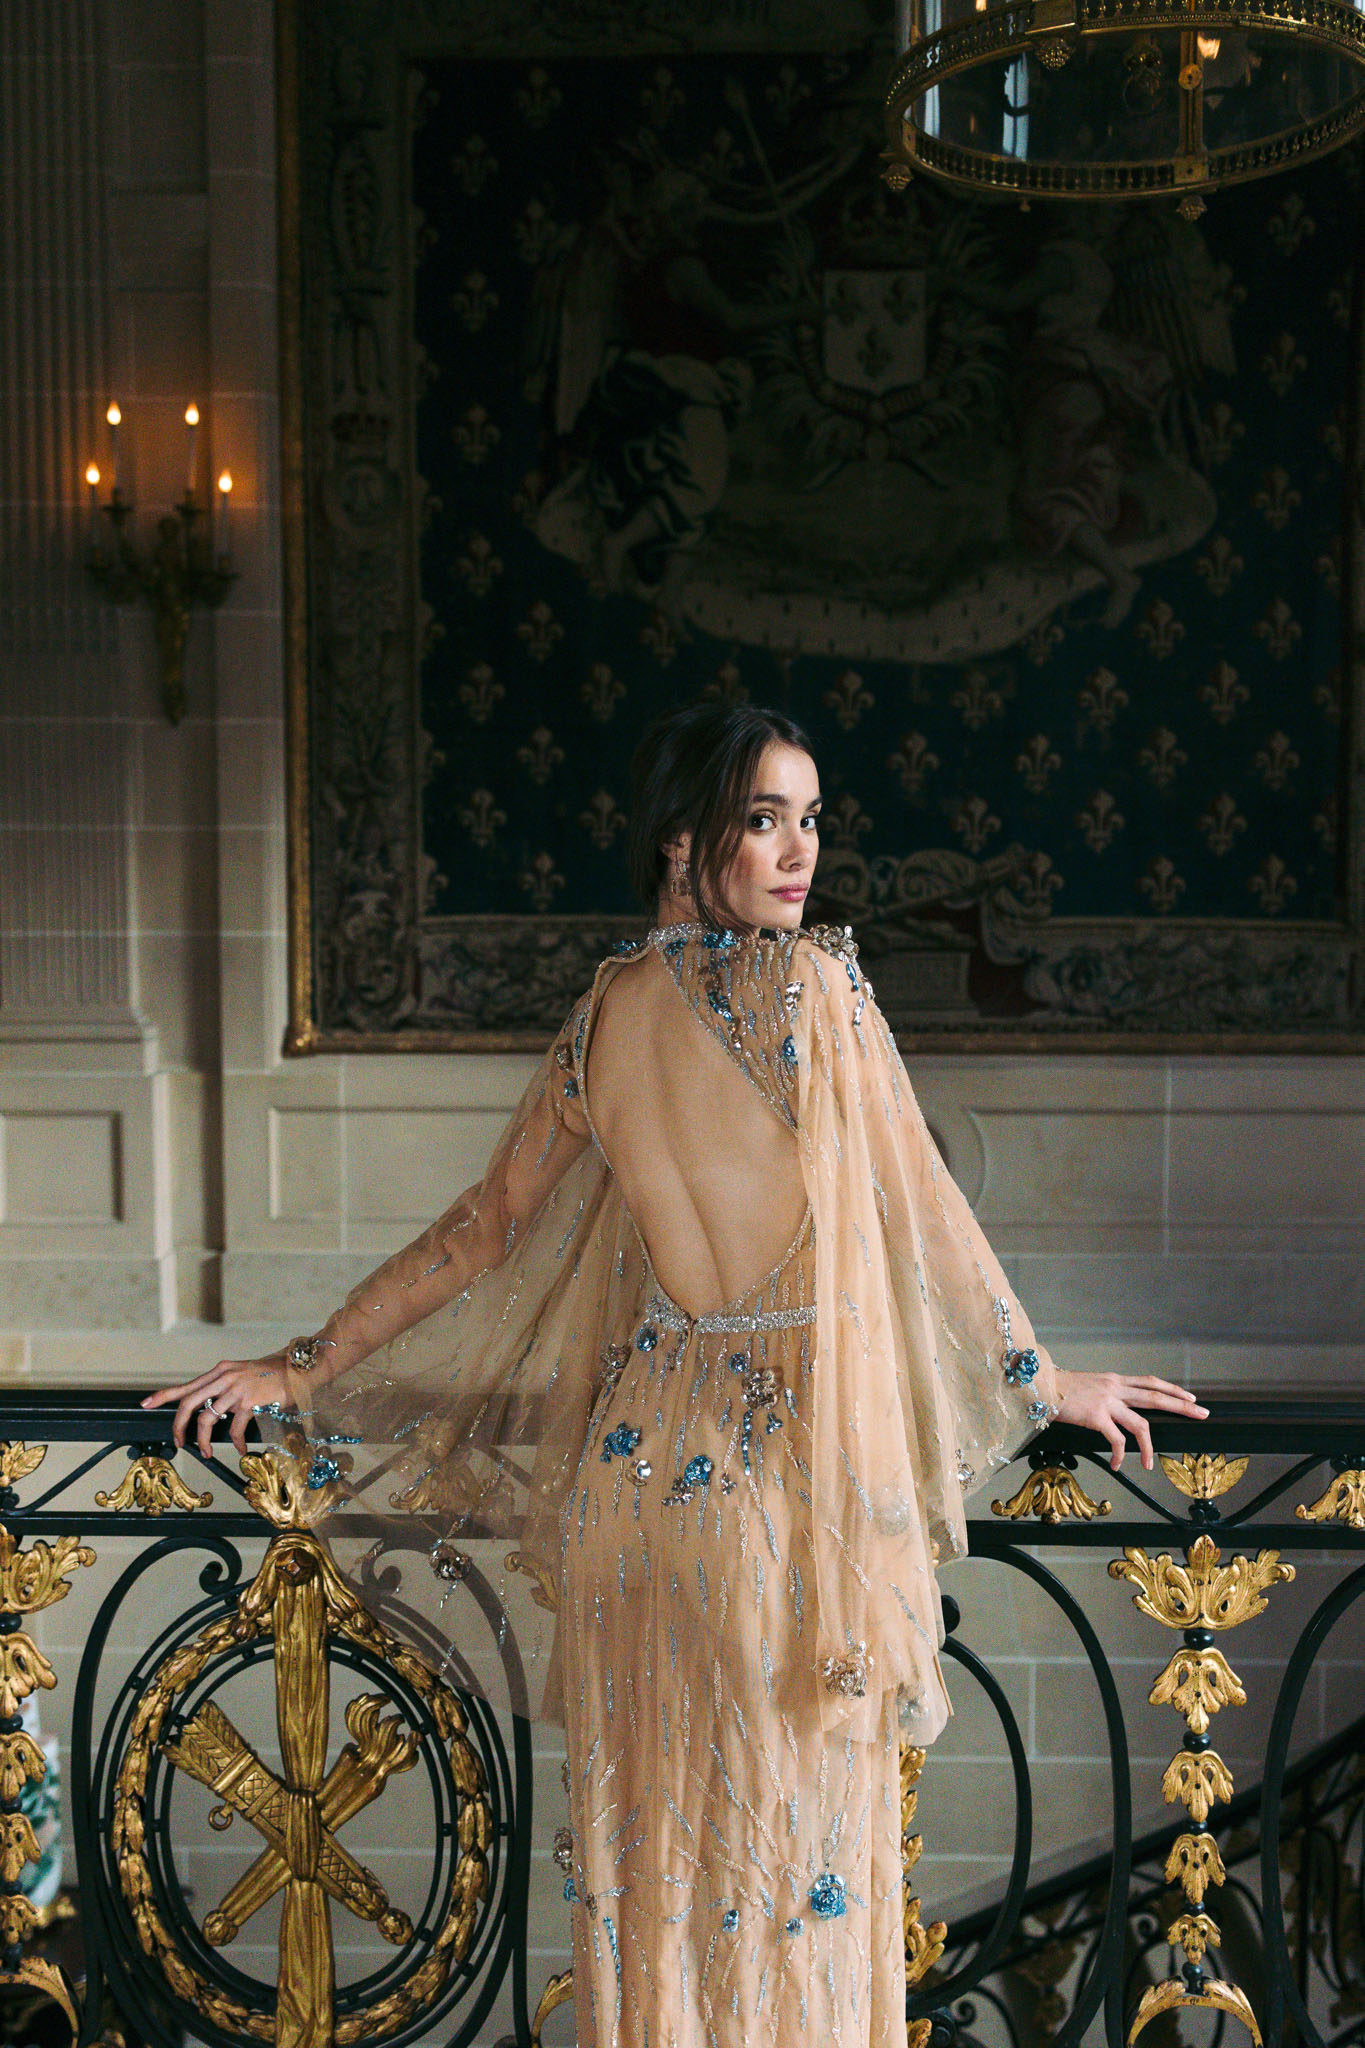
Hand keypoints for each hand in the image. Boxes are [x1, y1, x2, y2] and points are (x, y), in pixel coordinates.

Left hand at [141, 1356, 288, 1456]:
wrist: (296, 1370)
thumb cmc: (271, 1374)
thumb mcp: (242, 1374)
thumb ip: (224, 1386)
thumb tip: (210, 1407)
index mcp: (220, 1371)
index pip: (186, 1386)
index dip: (164, 1395)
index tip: (146, 1404)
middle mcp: (224, 1377)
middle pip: (189, 1403)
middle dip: (178, 1426)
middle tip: (178, 1441)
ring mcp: (236, 1389)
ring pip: (207, 1418)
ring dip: (202, 1440)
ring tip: (206, 1452)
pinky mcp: (250, 1401)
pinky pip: (234, 1427)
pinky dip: (235, 1442)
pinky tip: (240, 1447)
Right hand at [1052, 1371, 1208, 1470]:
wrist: (1038, 1386)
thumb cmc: (1058, 1390)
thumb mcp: (1087, 1387)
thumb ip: (1104, 1397)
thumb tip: (1114, 1411)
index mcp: (1114, 1380)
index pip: (1150, 1382)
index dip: (1172, 1389)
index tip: (1190, 1396)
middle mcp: (1115, 1388)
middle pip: (1156, 1397)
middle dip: (1182, 1406)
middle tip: (1202, 1414)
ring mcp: (1107, 1402)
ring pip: (1141, 1424)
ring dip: (1149, 1447)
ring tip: (1150, 1464)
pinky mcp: (1096, 1416)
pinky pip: (1116, 1440)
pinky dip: (1118, 1455)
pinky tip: (1115, 1465)